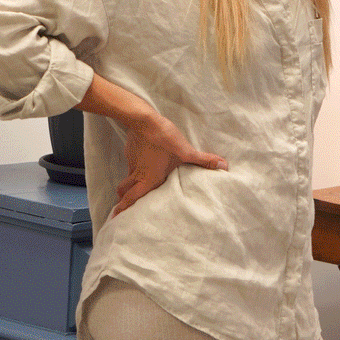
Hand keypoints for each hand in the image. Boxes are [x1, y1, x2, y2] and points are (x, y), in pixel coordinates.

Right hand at [112, 113, 227, 216]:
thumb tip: (223, 166)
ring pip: (126, 178)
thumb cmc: (164, 139)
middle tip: (120, 208)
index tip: (116, 218)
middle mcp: (138, 174)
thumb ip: (203, 161)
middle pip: (124, 192)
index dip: (123, 209)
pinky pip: (130, 164)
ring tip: (130, 189)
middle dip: (122, 201)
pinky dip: (133, 168)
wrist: (144, 120)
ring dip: (126, 186)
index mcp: (148, 179)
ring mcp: (132, 162)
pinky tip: (141, 163)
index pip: (132, 199)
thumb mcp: (186, 151)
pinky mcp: (130, 151)